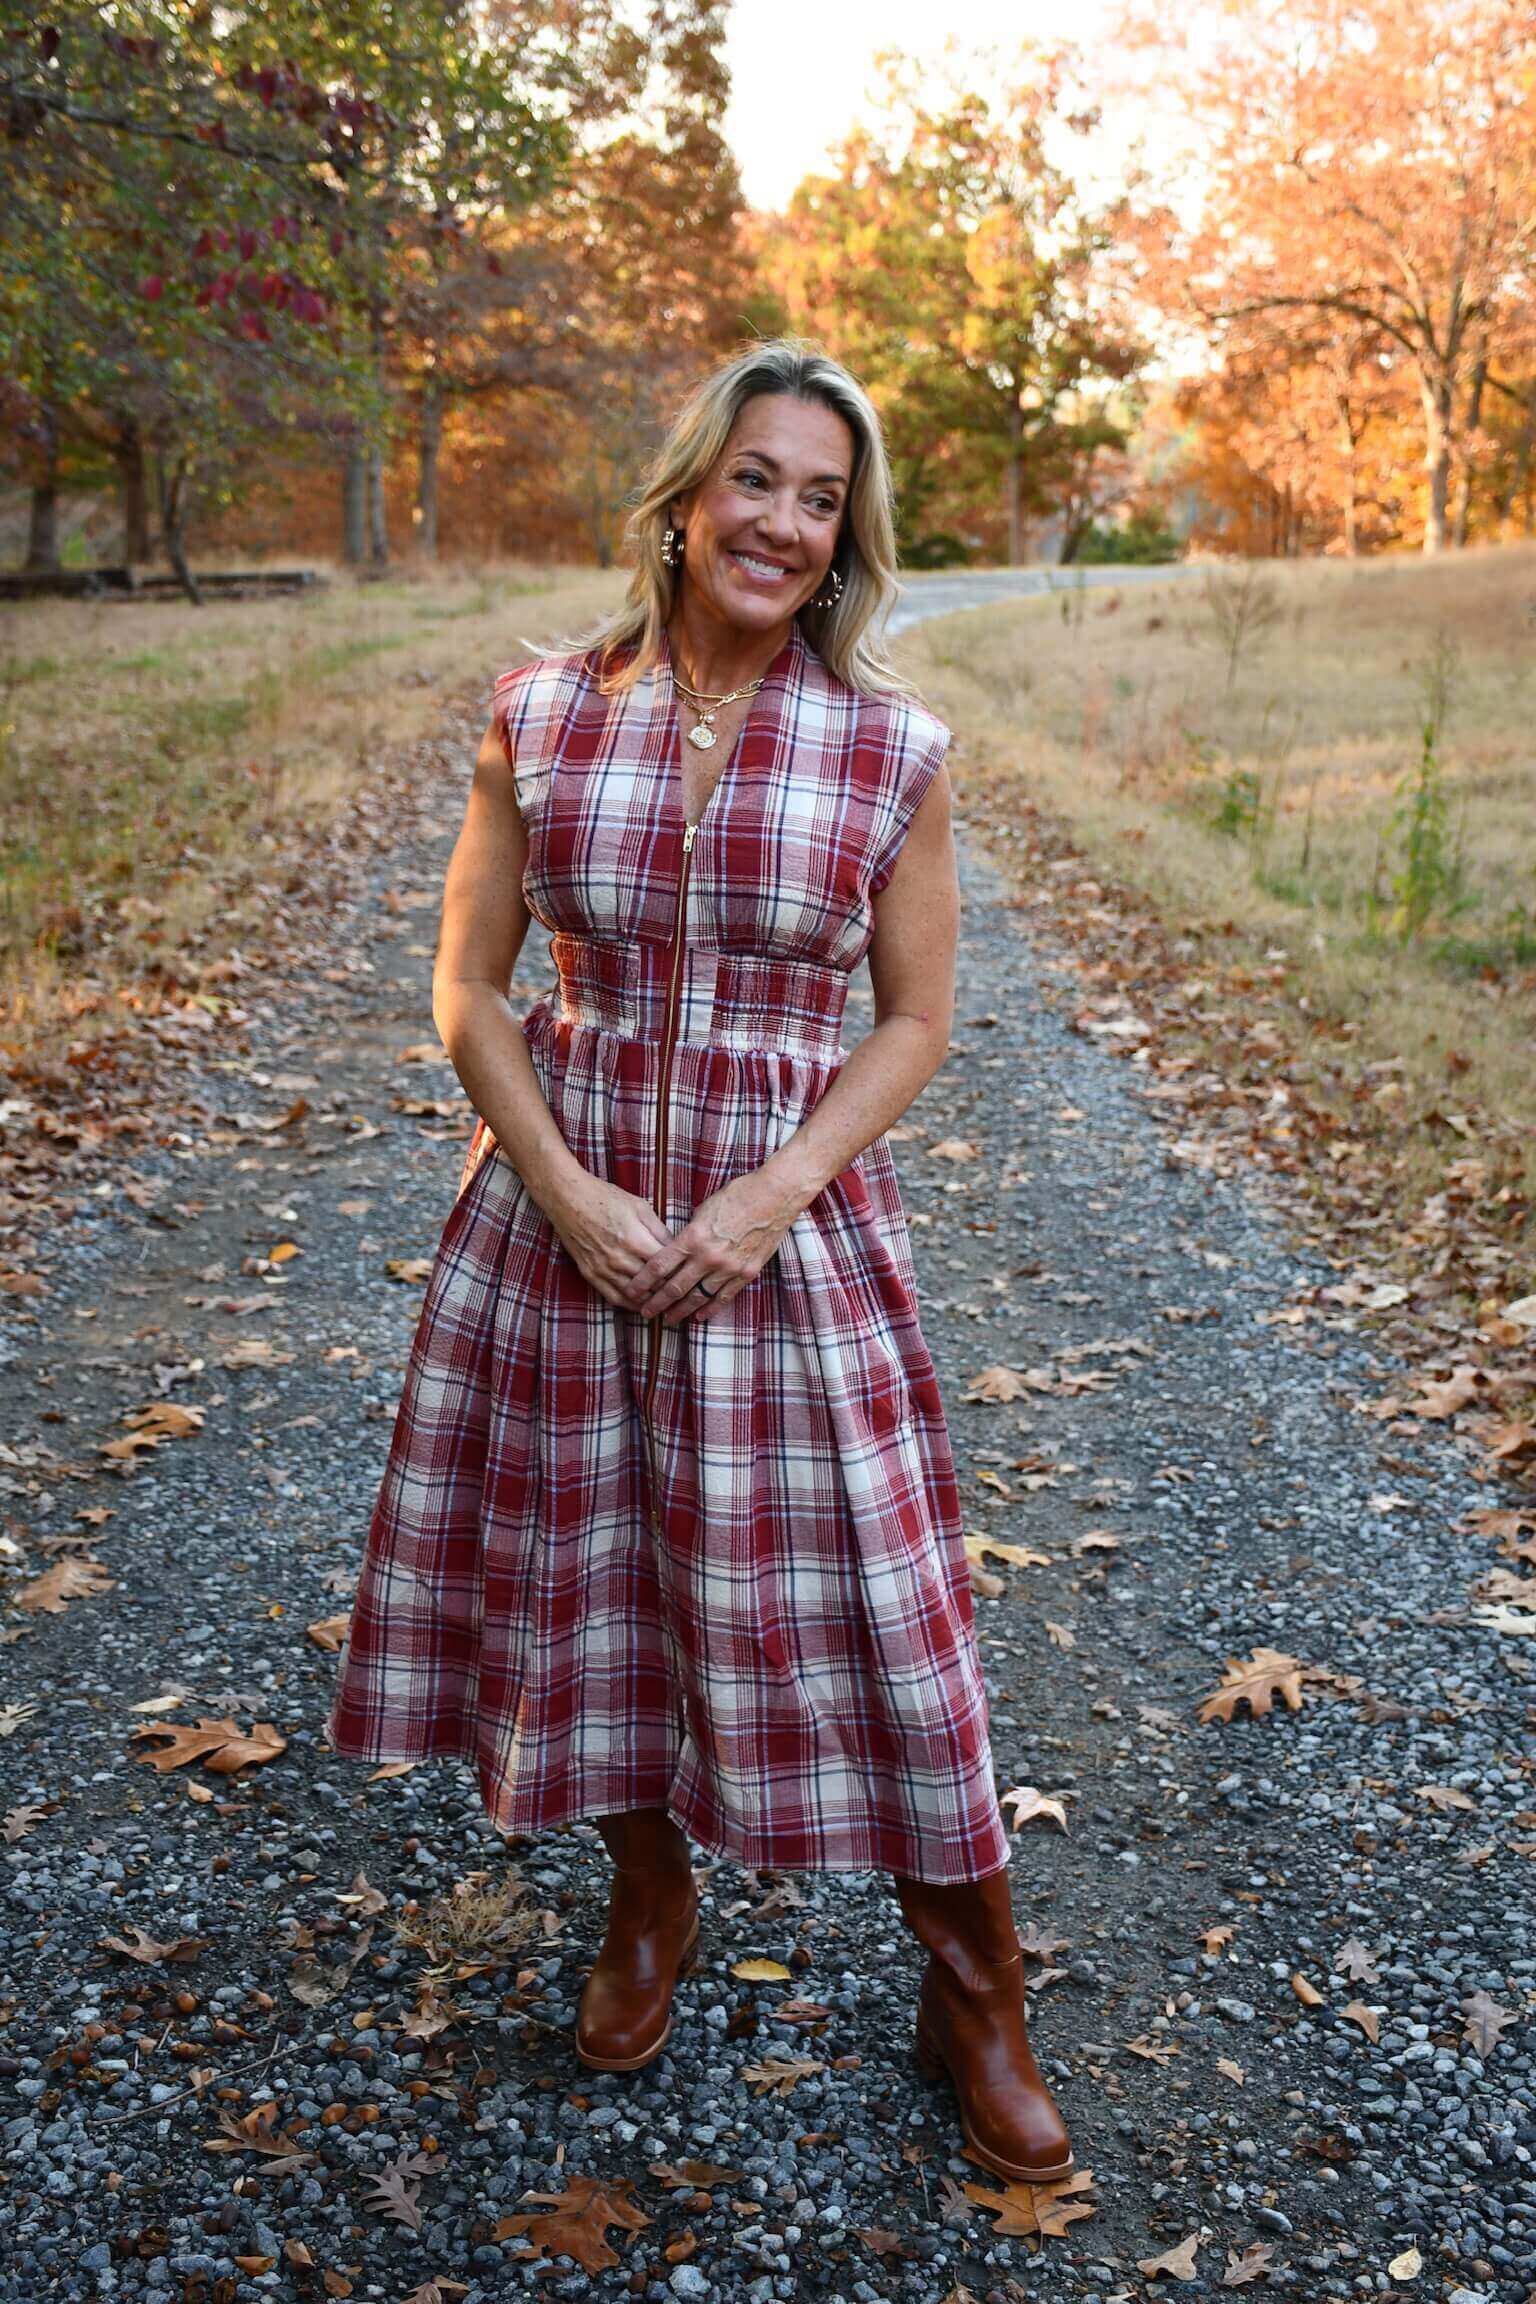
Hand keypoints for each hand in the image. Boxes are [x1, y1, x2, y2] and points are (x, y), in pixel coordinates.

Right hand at [545, 1173, 674, 1312]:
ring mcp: (603, 1269)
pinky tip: (641, 1305)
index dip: (680, 1272)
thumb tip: (676, 1248)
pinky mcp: (590, 1274)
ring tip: (667, 1304)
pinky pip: (614, 1297)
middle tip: (683, 1295)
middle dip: (669, 1290)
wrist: (568, 1199)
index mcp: (635, 1239)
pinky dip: (630, 1305)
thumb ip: (659, 1230)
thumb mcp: (640, 1207)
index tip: (689, 1276)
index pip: (665, 1266)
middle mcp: (620, 1258)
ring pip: (635, 1296)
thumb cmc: (605, 1198)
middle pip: (653, 1284)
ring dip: (652, 1302)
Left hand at [626, 1164, 807, 1325]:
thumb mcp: (703, 1210)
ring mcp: (729, 1267)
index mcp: (693, 1237)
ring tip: (669, 1319)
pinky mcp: (747, 1272)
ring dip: (680, 1310)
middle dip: (657, 1302)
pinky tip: (699, 1316)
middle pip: (675, 1287)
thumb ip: (689, 1233)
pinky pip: (724, 1296)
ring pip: (698, 1297)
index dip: (643, 1282)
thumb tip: (677, 1248)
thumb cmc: (737, 1195)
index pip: (660, 1266)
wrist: (775, 1196)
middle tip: (645, 1312)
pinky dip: (710, 1308)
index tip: (632, 1291)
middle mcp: (708, 1256)